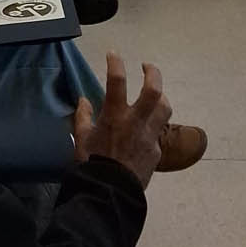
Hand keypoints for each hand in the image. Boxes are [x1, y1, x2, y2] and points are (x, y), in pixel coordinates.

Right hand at [72, 52, 171, 190]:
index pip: (117, 81)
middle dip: (153, 73)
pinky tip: (145, 131)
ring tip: (155, 95)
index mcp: (115, 116)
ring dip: (161, 97)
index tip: (113, 54)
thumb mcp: (81, 139)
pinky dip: (153, 127)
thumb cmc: (92, 163)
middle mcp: (136, 121)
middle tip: (147, 66)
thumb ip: (83, 116)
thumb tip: (84, 100)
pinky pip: (158, 133)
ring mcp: (150, 136)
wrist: (111, 192)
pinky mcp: (156, 151)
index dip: (116, 63)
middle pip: (153, 90)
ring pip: (164, 109)